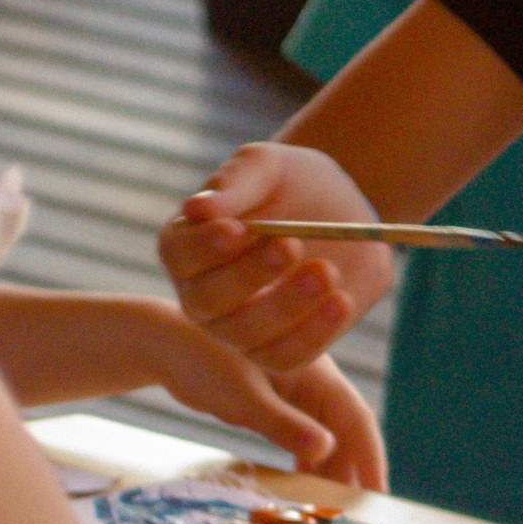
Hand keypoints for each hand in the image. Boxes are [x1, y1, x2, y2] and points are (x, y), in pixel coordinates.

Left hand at [127, 308, 388, 490]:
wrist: (165, 343)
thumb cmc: (205, 360)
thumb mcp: (245, 397)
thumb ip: (284, 424)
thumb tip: (326, 450)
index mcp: (319, 374)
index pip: (358, 421)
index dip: (372, 460)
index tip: (380, 497)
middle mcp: (314, 386)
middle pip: (345, 436)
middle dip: (353, 475)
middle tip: (357, 519)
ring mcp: (295, 397)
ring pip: (324, 441)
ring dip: (329, 474)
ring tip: (334, 513)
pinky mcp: (275, 407)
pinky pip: (300, 440)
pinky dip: (304, 466)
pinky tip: (303, 493)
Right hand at [162, 143, 394, 365]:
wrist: (340, 210)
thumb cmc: (290, 183)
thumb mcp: (267, 166)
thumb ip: (235, 184)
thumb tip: (198, 209)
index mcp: (187, 246)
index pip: (180, 253)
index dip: (204, 246)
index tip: (236, 229)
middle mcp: (203, 295)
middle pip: (209, 300)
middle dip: (249, 275)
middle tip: (290, 244)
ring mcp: (238, 329)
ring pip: (248, 335)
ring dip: (287, 306)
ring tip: (326, 271)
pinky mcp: (279, 349)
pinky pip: (288, 357)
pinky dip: (314, 334)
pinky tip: (341, 301)